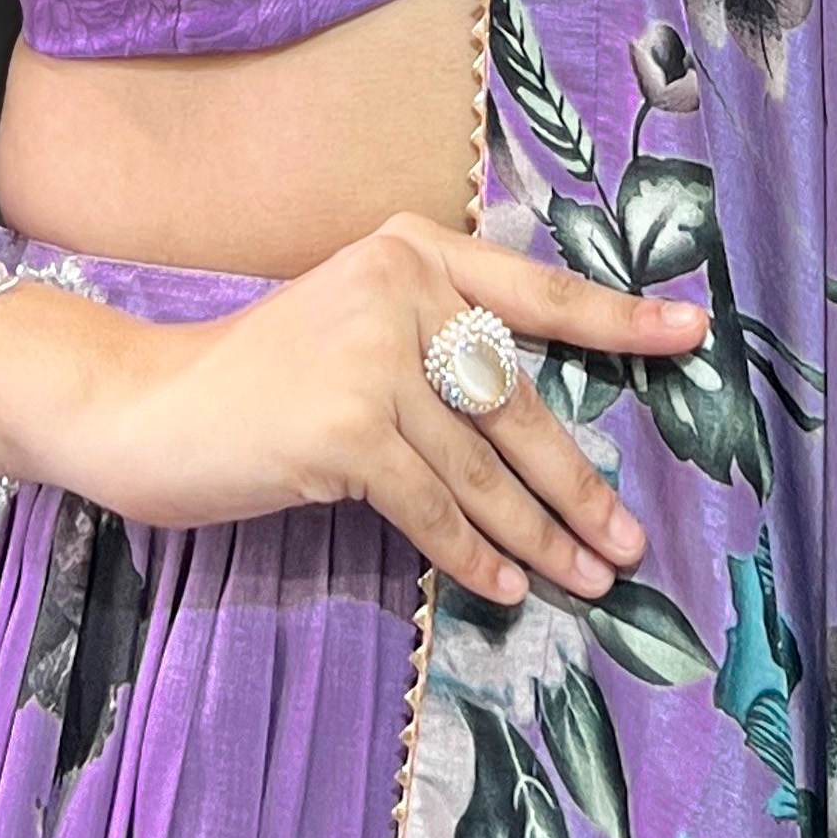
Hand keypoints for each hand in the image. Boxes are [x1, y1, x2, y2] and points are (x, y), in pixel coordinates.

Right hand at [0, 213, 705, 604]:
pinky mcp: (346, 430)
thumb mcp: (352, 329)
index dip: (619, 320)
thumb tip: (537, 432)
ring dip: (540, 536)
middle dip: (578, 485)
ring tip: (585, 580)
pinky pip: (434, 508)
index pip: (536, 290)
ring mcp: (372, 358)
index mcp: (411, 249)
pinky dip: (475, 554)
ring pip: (483, 469)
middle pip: (517, 402)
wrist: (142, 406)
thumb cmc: (255, 379)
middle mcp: (400, 288)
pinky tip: (503, 588)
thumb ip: (435, 346)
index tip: (694, 335)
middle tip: (627, 544)